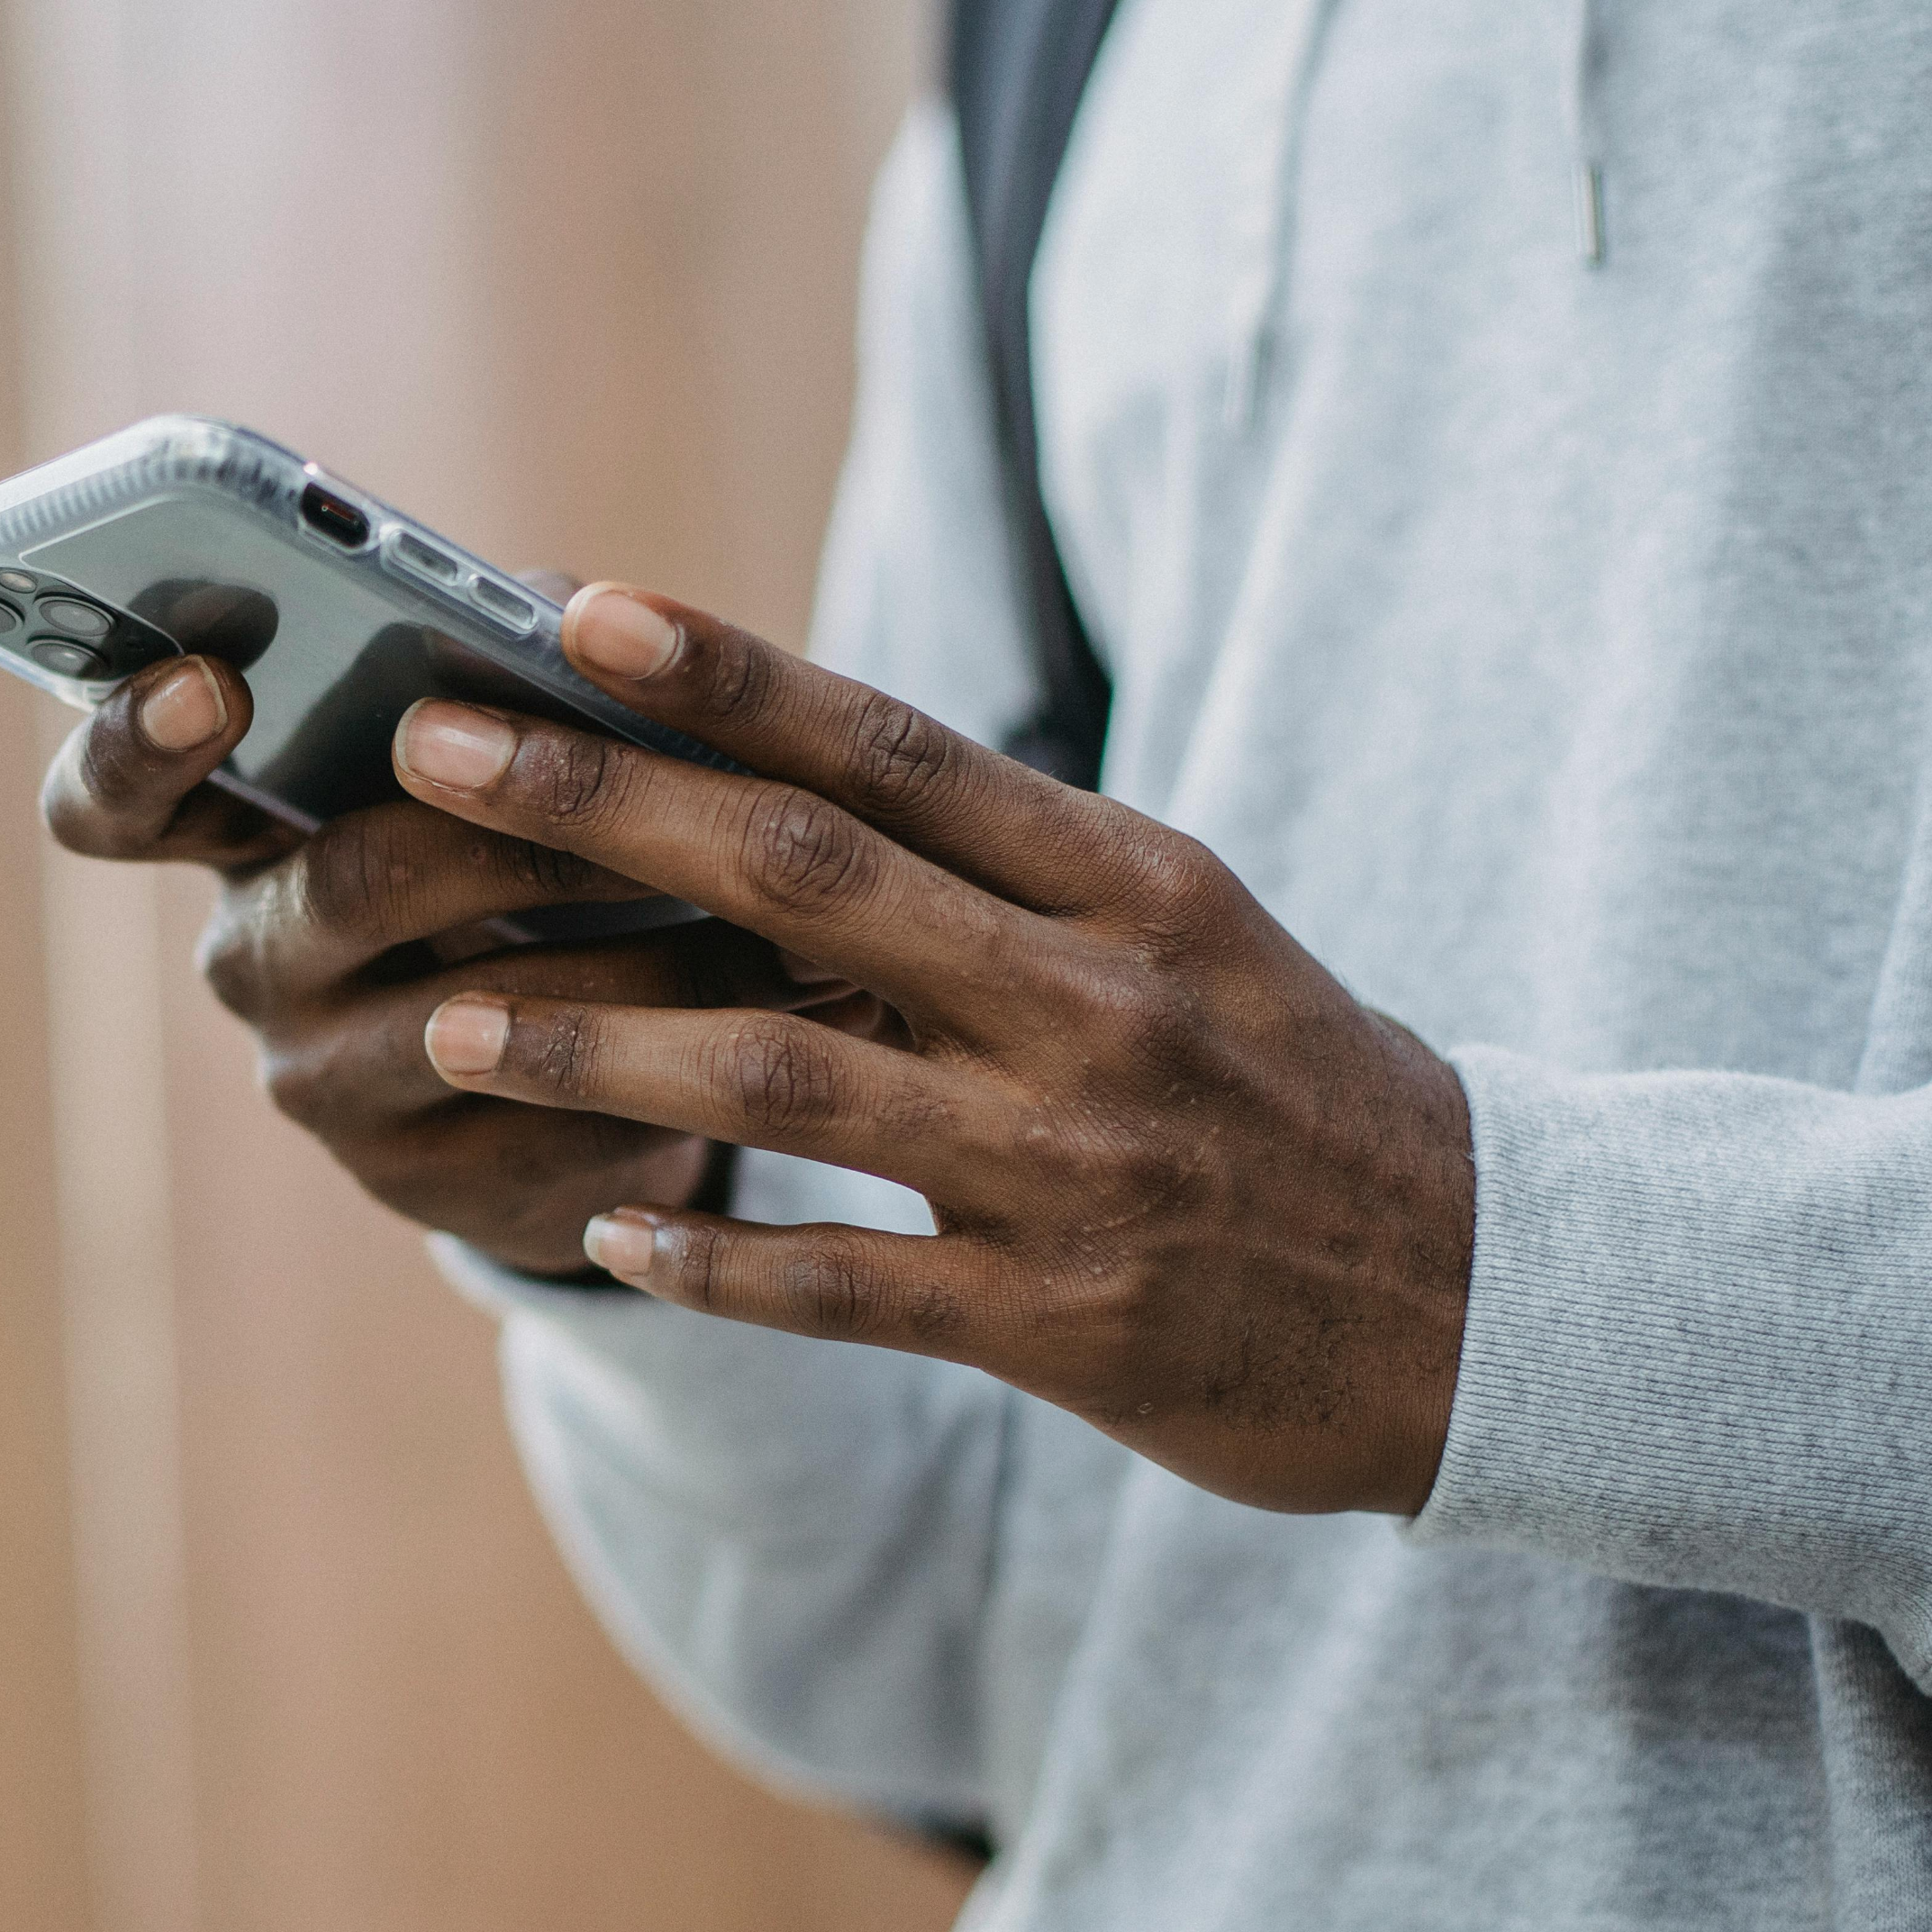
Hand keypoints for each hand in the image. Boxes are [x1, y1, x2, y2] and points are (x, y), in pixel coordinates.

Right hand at [39, 646, 858, 1275]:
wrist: (573, 1082)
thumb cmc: (526, 865)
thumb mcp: (494, 764)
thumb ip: (500, 672)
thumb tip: (564, 609)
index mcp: (233, 833)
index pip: (111, 802)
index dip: (138, 743)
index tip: (213, 684)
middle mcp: (255, 966)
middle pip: (349, 880)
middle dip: (513, 822)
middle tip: (637, 784)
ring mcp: (332, 1089)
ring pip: (476, 1015)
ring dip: (639, 955)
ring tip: (775, 902)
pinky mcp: (438, 1189)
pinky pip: (563, 1118)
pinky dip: (688, 1050)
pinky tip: (790, 1000)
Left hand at [388, 584, 1473, 1514]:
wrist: (1499, 1304)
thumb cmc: (1294, 1088)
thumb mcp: (1181, 937)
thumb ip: (996, 867)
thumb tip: (773, 771)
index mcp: (1130, 883)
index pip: (896, 745)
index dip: (725, 673)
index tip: (570, 606)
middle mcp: (1095, 1002)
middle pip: (806, 874)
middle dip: (600, 808)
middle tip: (431, 753)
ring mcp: (1074, 1166)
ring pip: (792, 1078)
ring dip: (602, 1044)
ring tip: (450, 1021)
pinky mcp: (1061, 1325)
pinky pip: (845, 1286)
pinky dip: (716, 1254)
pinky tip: (599, 1228)